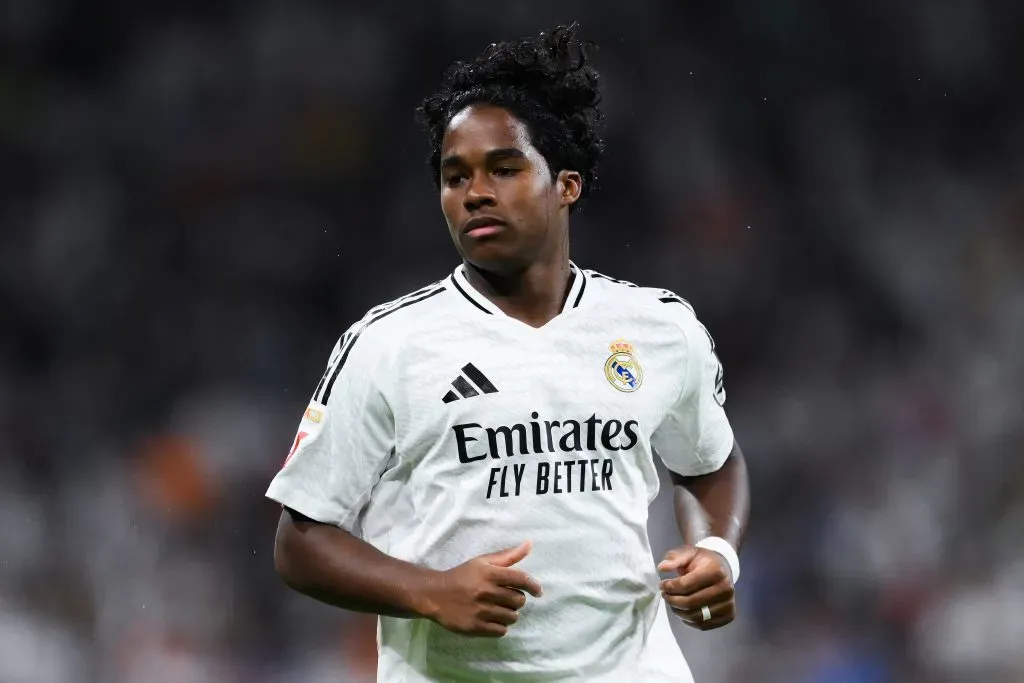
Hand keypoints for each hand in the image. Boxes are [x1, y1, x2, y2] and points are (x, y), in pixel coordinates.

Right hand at [421, 541, 542, 637]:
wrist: (435, 595)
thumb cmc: (462, 576)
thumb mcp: (482, 562)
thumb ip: (507, 556)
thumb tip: (529, 544)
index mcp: (489, 574)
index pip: (521, 579)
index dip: (533, 586)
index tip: (537, 591)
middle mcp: (486, 592)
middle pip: (518, 600)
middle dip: (516, 599)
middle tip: (506, 597)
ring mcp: (480, 611)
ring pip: (512, 617)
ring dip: (509, 613)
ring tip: (499, 609)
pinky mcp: (475, 627)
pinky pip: (501, 631)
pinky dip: (500, 626)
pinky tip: (492, 619)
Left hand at [657, 545, 735, 630]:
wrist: (722, 569)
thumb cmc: (702, 561)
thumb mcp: (688, 552)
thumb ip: (675, 558)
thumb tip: (662, 567)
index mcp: (716, 571)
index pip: (686, 585)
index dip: (670, 587)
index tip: (662, 585)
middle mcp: (726, 589)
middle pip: (690, 603)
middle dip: (672, 600)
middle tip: (665, 595)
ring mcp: (728, 605)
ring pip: (696, 616)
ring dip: (678, 612)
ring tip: (672, 602)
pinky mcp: (728, 616)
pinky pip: (703, 625)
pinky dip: (688, 620)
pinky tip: (683, 610)